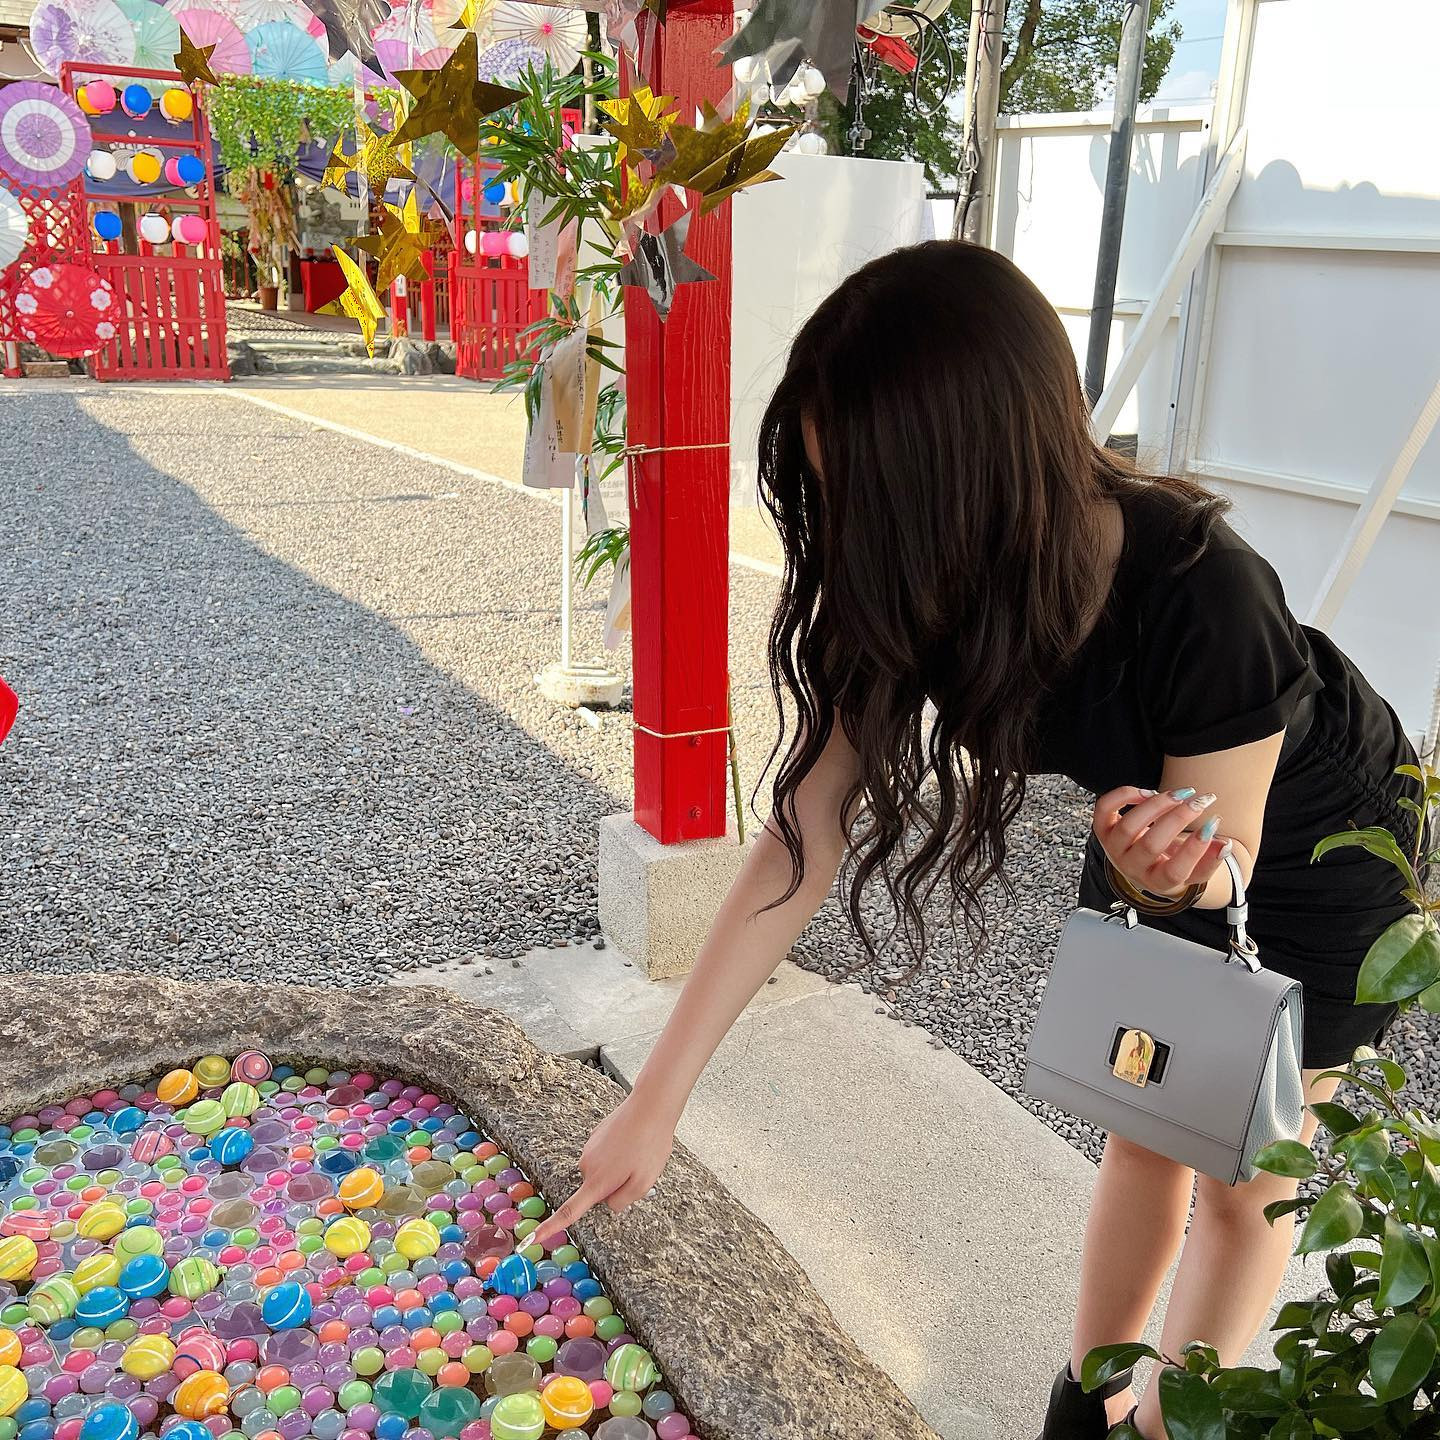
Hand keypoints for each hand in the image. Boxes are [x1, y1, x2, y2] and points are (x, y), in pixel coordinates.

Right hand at [530, 1090, 676, 1249]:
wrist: (649, 1106)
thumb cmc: (649, 1144)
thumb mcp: (644, 1183)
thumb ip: (622, 1201)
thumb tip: (608, 1203)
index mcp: (598, 1181)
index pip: (570, 1210)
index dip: (551, 1226)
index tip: (532, 1238)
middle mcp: (588, 1165)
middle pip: (598, 1190)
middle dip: (616, 1186)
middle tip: (638, 1170)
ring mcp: (589, 1148)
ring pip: (603, 1172)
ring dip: (618, 1168)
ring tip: (638, 1152)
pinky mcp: (595, 1136)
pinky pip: (605, 1156)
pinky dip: (618, 1154)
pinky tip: (632, 1142)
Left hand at [1094, 785, 1229, 897]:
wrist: (1139, 862)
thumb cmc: (1169, 863)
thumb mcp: (1193, 870)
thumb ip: (1210, 860)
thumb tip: (1224, 844)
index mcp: (1156, 881)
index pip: (1173, 872)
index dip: (1194, 849)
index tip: (1213, 823)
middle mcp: (1131, 867)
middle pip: (1151, 846)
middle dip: (1178, 819)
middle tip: (1201, 801)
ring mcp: (1114, 848)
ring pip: (1129, 827)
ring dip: (1156, 805)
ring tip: (1180, 794)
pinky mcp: (1103, 828)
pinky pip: (1105, 809)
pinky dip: (1124, 796)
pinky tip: (1147, 792)